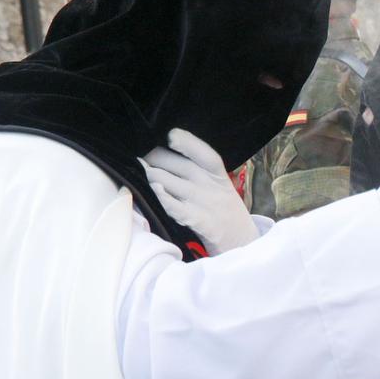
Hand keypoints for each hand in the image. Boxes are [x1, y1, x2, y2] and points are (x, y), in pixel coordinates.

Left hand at [143, 128, 258, 253]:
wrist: (243, 243)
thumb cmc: (223, 211)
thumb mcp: (219, 187)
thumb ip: (197, 171)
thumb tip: (162, 154)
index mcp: (218, 175)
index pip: (205, 154)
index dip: (188, 143)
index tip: (171, 135)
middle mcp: (211, 187)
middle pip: (179, 165)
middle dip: (153, 157)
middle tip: (137, 156)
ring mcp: (206, 206)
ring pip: (169, 183)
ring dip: (150, 176)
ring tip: (137, 172)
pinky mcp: (200, 224)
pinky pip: (178, 209)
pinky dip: (165, 199)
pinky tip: (155, 190)